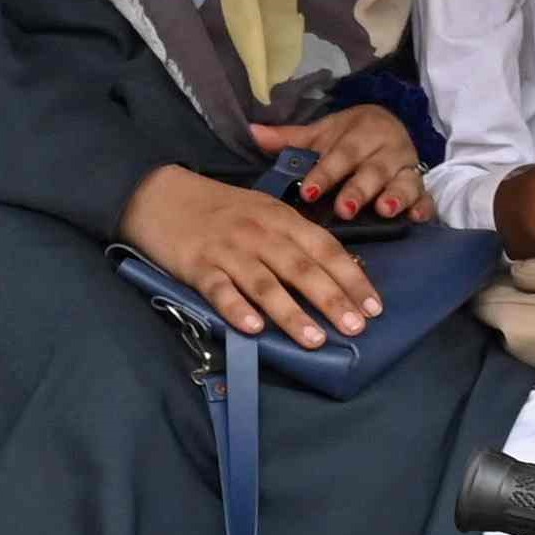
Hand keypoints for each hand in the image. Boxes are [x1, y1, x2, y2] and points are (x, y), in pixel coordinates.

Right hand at [120, 164, 378, 350]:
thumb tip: (337, 270)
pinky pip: (219, 290)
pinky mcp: (196, 266)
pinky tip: (254, 329)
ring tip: (315, 340)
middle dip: (332, 299)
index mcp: (281, 218)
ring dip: (292, 313)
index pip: (325, 248)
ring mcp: (227, 250)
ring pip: (265, 283)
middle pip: (301, 268)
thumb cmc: (219, 209)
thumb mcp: (263, 212)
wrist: (160, 194)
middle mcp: (259, 233)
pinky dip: (237, 309)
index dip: (351, 278)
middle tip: (356, 328)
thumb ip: (295, 239)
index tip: (374, 307)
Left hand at [251, 103, 425, 222]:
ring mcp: (405, 168)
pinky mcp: (421, 184)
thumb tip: (252, 131)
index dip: (326, 173)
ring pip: (403, 182)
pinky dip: (425, 206)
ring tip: (385, 211)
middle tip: (345, 209)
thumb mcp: (321, 134)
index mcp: (358, 135)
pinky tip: (419, 217)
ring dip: (396, 196)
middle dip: (360, 189)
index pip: (340, 155)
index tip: (310, 192)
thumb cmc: (346, 137)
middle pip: (373, 170)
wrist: (387, 124)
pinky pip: (427, 196)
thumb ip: (290, 138)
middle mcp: (385, 150)